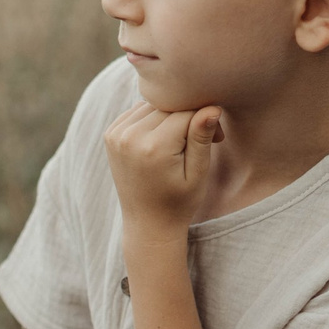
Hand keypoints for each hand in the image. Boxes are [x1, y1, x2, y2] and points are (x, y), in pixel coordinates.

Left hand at [103, 99, 223, 234]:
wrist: (147, 223)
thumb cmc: (178, 202)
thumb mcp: (197, 173)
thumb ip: (201, 138)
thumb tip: (212, 107)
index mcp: (154, 147)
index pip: (187, 112)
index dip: (206, 120)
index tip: (217, 139)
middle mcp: (130, 137)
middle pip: (169, 106)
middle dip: (189, 117)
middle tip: (201, 142)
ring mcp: (116, 135)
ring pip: (153, 105)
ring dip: (169, 116)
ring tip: (179, 143)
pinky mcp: (111, 134)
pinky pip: (137, 111)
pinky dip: (151, 119)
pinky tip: (160, 140)